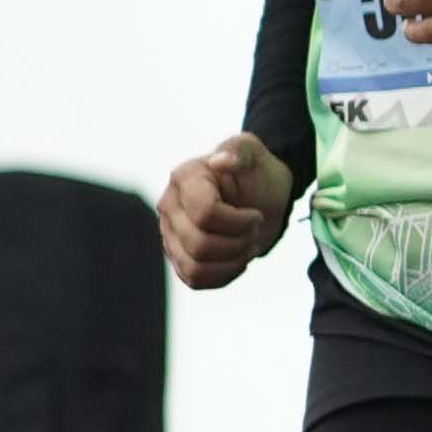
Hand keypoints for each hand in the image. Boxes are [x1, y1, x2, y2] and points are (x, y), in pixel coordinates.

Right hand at [160, 133, 296, 290]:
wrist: (262, 198)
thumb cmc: (257, 173)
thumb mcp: (255, 153)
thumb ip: (240, 150)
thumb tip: (220, 160)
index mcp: (183, 178)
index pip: (205, 214)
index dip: (239, 221)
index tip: (255, 214)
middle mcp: (168, 207)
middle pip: (200, 244)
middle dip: (238, 242)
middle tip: (254, 230)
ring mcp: (170, 234)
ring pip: (195, 268)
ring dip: (232, 261)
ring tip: (246, 245)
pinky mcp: (179, 258)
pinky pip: (196, 280)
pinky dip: (224, 275)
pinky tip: (237, 258)